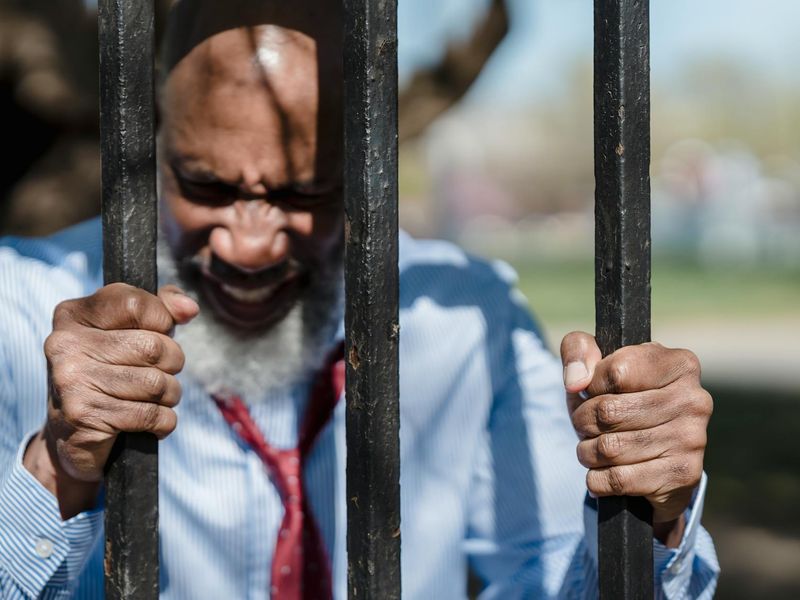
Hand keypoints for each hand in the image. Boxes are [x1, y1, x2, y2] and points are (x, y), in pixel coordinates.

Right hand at [24, 283, 197, 516]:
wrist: (71, 435)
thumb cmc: (110, 374)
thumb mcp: (128, 332)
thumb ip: (160, 308)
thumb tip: (189, 307)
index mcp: (74, 315)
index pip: (136, 304)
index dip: (162, 320)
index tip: (159, 333)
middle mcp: (66, 344)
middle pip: (153, 347)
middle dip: (172, 363)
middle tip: (160, 373)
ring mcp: (72, 380)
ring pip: (157, 383)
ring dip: (170, 395)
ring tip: (154, 399)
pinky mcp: (84, 416)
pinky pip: (151, 415)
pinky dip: (163, 421)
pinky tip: (149, 422)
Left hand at [560, 332, 711, 531]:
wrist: (655, 454)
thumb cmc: (620, 397)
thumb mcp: (597, 363)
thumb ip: (578, 350)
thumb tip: (576, 382)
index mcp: (678, 363)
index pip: (615, 371)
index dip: (591, 385)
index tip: (592, 392)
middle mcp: (694, 399)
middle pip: (608, 411)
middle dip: (583, 421)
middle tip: (586, 425)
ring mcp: (692, 439)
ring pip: (609, 448)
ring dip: (587, 452)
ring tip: (593, 448)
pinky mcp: (683, 474)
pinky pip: (618, 479)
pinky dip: (597, 479)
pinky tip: (604, 472)